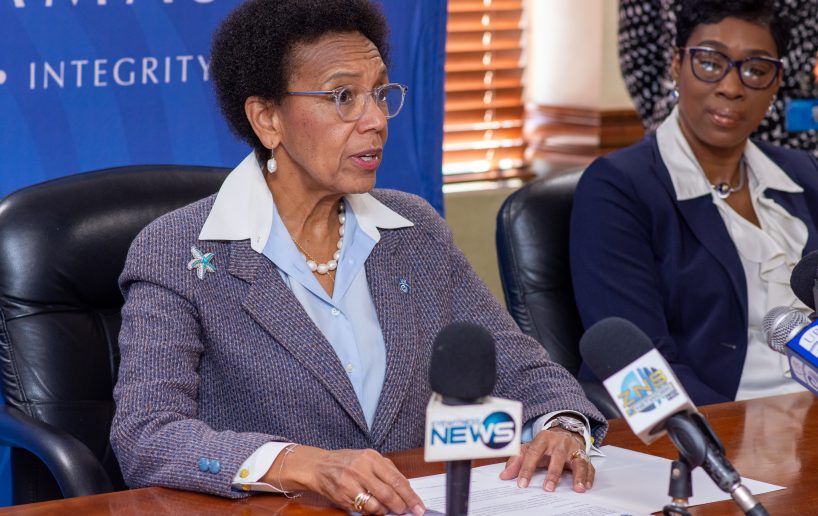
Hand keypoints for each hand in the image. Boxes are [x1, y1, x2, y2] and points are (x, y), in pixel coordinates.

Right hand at [267, 446, 425, 514]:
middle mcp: (361, 468)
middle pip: (389, 493)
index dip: (410, 496)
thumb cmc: (346, 462)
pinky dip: (372, 512)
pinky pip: (363, 509)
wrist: (318, 466)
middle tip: (407, 511)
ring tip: (388, 510)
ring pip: (376, 504)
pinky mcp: (342, 495)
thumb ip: (386, 470)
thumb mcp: (367, 458)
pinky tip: (374, 509)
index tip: (418, 505)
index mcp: (371, 457)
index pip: (397, 479)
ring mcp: (351, 482)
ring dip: (386, 511)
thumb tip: (406, 488)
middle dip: (401, 506)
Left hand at [499, 428, 594, 492]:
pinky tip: (586, 486)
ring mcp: (573, 449)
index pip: (533, 453)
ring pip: (578, 461)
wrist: (564, 432)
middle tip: (548, 488)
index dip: (526, 469)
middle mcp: (559, 443)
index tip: (521, 484)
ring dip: (578, 475)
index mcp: (543, 439)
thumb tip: (504, 475)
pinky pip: (589, 466)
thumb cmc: (545, 445)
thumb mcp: (529, 448)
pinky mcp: (584, 456)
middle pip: (557, 457)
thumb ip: (516, 461)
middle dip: (553, 473)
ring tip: (578, 488)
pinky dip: (589, 477)